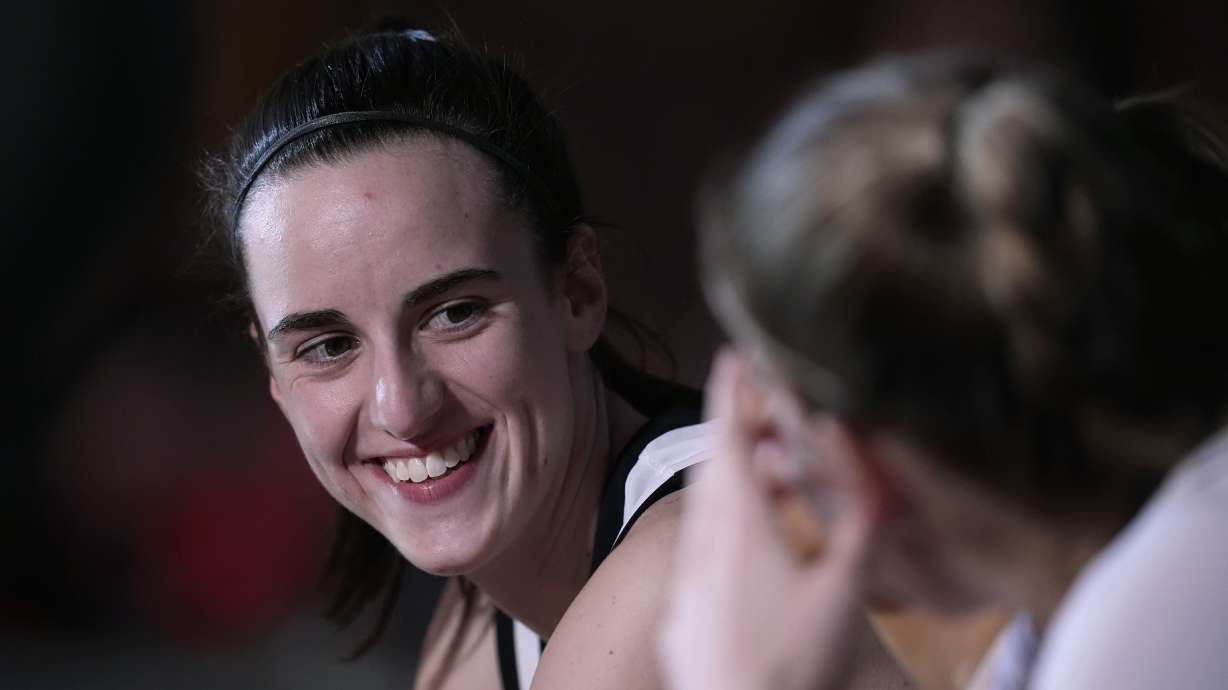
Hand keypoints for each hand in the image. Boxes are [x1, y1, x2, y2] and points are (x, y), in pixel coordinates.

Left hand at [658, 349, 874, 689]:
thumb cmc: (795, 660)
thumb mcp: (844, 592)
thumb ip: (862, 527)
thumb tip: (881, 474)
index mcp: (738, 523)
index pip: (726, 438)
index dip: (730, 393)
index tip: (734, 356)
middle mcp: (702, 540)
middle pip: (714, 468)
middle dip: (738, 432)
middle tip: (768, 413)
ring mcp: (687, 577)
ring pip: (706, 509)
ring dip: (734, 480)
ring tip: (771, 473)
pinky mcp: (682, 611)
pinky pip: (701, 547)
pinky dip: (725, 523)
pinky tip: (753, 545)